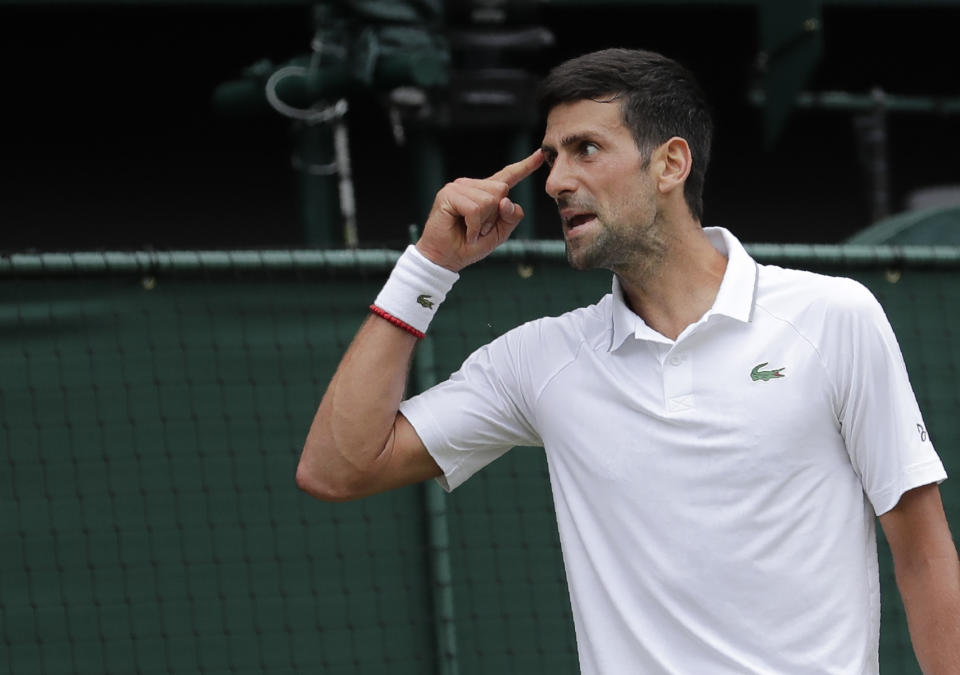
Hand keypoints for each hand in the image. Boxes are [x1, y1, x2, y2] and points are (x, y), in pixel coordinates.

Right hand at [416, 149, 543, 271]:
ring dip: (482, 223)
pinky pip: (475, 208)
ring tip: (470, 230)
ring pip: (488, 200)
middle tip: (479, 229)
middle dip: (494, 216)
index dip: (525, 166)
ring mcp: (459, 187)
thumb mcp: (499, 234)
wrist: (445, 259)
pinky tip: (465, 231)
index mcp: (486, 193)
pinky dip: (474, 226)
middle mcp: (472, 186)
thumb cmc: (469, 246)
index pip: (508, 176)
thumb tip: (506, 200)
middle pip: (501, 190)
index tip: (540, 154)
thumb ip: (511, 217)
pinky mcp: (448, 194)